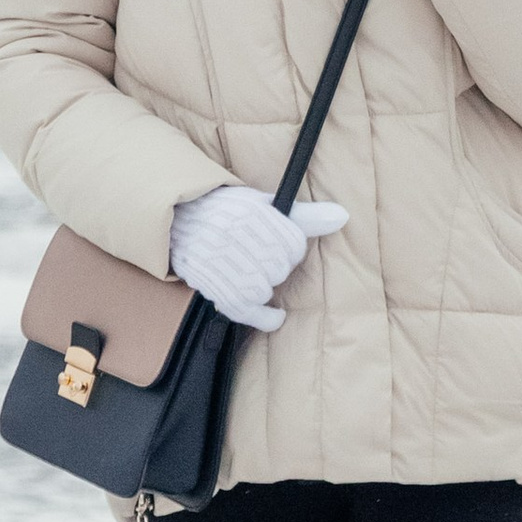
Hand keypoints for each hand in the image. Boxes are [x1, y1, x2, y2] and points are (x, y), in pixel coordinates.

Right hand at [168, 185, 349, 330]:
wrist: (179, 219)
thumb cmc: (230, 211)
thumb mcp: (264, 203)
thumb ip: (304, 215)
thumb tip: (342, 216)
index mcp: (249, 211)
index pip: (292, 242)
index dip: (293, 246)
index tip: (283, 242)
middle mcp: (232, 235)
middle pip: (279, 267)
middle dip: (278, 265)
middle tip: (263, 256)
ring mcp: (218, 262)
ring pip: (262, 289)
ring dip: (266, 286)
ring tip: (257, 274)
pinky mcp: (209, 286)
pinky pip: (242, 310)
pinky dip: (264, 318)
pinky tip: (276, 317)